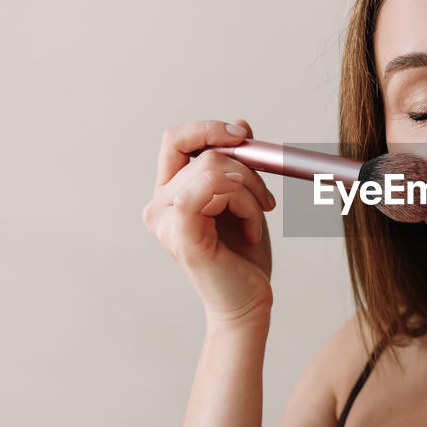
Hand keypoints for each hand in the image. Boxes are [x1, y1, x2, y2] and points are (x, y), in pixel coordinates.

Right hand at [141, 119, 275, 324]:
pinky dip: (244, 203)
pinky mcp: (181, 236)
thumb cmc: (244, 253)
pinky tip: (253, 229)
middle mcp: (159, 205)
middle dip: (247, 169)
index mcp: (169, 192)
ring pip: (215, 169)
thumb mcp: (243, 197)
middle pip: (204, 152)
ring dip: (251, 191)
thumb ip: (236, 163)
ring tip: (257, 220)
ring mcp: (166, 222)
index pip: (177, 139)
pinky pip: (209, 190)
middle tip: (266, 199)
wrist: (249, 301)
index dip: (209, 129)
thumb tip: (240, 125)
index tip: (243, 136)